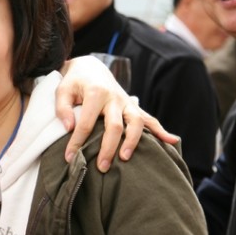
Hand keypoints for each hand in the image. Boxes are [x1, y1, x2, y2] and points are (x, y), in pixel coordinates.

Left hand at [57, 56, 177, 169]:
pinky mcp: (133, 106)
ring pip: (136, 122)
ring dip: (133, 141)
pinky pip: (149, 118)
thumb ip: (63, 108)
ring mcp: (126, 102)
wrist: (91, 67)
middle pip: (115, 126)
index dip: (77, 142)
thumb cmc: (75, 82)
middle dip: (108, 148)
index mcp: (96, 93)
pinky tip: (172, 141)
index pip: (86, 123)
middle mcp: (114, 98)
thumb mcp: (62, 90)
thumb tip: (69, 128)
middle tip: (102, 167)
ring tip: (125, 158)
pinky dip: (161, 130)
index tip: (70, 158)